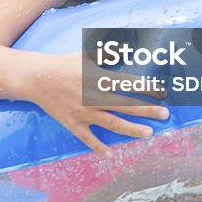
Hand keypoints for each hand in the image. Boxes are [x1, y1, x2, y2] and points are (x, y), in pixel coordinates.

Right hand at [23, 53, 168, 155]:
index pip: (128, 83)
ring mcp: (84, 113)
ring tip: (148, 133)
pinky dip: (100, 147)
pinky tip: (111, 155)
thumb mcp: (85, 55)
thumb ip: (108, 53)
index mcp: (98, 78)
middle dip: (147, 110)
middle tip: (165, 115)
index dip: (147, 88)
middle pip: (126, 105)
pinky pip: (89, 139)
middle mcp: (94, 97)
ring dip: (132, 129)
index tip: (161, 92)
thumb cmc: (62, 65)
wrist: (36, 78)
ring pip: (112, 123)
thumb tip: (126, 47)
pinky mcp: (73, 123)